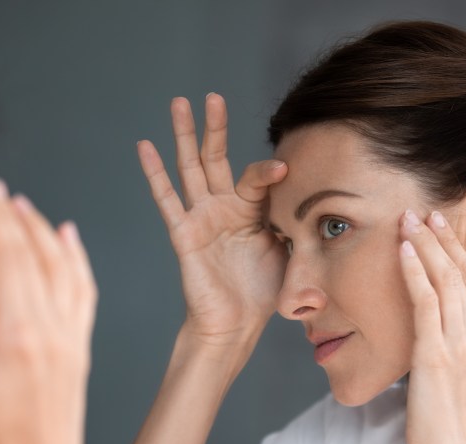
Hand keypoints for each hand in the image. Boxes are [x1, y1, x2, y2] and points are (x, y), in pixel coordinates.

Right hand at [0, 179, 97, 443]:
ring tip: (15, 199)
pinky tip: (68, 236)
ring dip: (37, 227)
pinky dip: (76, 258)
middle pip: (29, 250)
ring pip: (60, 265)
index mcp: (17, 334)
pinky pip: (85, 290)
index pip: (0, 252)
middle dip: (4, 205)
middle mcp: (52, 328)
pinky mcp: (80, 348)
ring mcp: (71, 336)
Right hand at [138, 94, 287, 346]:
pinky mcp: (184, 233)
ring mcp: (202, 217)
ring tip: (179, 103)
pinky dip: (155, 173)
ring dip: (184, 136)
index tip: (287, 168)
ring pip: (190, 168)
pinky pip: (167, 199)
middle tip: (212, 96)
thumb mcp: (289, 251)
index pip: (257, 177)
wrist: (237, 324)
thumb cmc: (263, 291)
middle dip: (214, 127)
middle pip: (217, 158)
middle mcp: (224, 208)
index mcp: (252, 211)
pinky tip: (145, 146)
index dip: (269, 172)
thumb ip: (295, 223)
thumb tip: (320, 202)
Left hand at [398, 209, 465, 443]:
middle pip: (459, 272)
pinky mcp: (434, 352)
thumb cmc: (463, 415)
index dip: (456, 248)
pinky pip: (424, 301)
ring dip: (423, 246)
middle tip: (422, 211)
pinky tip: (403, 250)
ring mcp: (458, 341)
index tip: (441, 225)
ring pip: (442, 280)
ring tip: (408, 220)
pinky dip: (414, 271)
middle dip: (439, 238)